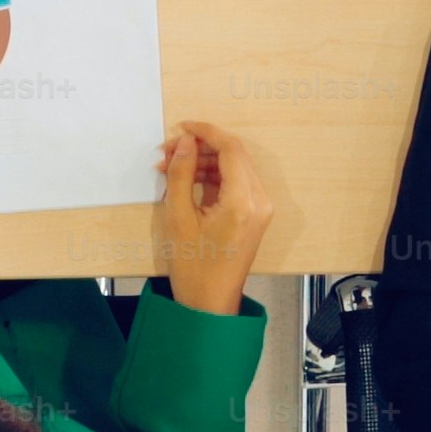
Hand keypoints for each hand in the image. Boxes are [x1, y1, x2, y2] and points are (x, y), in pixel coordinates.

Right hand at [157, 119, 272, 315]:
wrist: (210, 304)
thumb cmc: (193, 267)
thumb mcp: (178, 218)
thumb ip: (181, 174)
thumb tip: (185, 142)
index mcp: (244, 201)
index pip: (231, 149)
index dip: (206, 131)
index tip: (181, 127)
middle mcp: (260, 201)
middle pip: (235, 155)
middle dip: (201, 147)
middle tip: (169, 151)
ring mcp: (261, 208)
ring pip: (235, 167)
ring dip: (206, 160)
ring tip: (172, 164)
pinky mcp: (256, 215)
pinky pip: (237, 183)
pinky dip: (214, 176)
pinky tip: (188, 178)